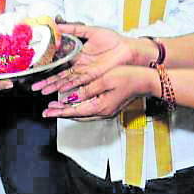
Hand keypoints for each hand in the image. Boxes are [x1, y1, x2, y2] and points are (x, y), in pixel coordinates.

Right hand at [31, 23, 143, 95]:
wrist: (127, 49)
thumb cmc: (113, 41)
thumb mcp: (90, 31)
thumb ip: (74, 28)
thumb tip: (58, 25)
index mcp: (77, 54)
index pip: (58, 61)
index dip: (47, 66)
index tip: (36, 69)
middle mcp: (79, 65)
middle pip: (59, 74)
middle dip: (46, 81)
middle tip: (34, 86)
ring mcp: (85, 71)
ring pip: (66, 80)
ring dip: (54, 86)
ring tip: (42, 91)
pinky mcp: (92, 75)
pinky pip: (78, 81)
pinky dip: (69, 85)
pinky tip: (60, 89)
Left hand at [43, 65, 157, 119]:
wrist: (146, 81)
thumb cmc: (129, 77)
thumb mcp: (105, 80)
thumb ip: (87, 89)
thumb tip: (72, 96)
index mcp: (100, 107)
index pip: (74, 112)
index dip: (59, 112)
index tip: (46, 112)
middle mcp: (103, 112)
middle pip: (77, 116)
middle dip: (61, 113)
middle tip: (47, 110)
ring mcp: (107, 111)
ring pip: (83, 114)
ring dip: (69, 110)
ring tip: (57, 106)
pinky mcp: (110, 107)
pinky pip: (90, 110)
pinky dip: (79, 108)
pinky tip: (75, 102)